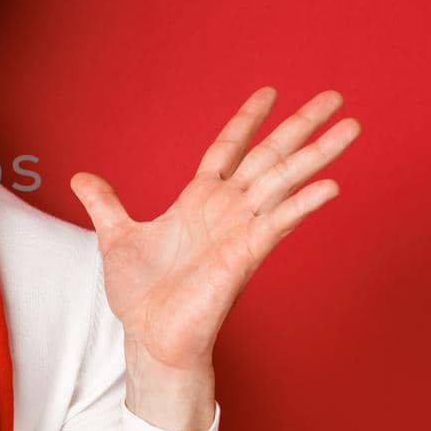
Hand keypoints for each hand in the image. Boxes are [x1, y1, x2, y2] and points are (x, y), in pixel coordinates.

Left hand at [70, 87, 360, 429]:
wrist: (149, 338)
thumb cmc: (141, 295)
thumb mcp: (115, 237)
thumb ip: (104, 204)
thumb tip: (79, 178)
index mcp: (198, 200)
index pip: (228, 149)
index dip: (247, 120)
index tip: (269, 92)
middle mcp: (226, 210)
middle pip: (269, 157)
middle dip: (301, 127)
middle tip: (335, 97)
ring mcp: (239, 231)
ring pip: (283, 182)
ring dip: (316, 155)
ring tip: (351, 127)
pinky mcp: (244, 257)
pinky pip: (277, 224)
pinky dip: (302, 204)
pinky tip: (330, 186)